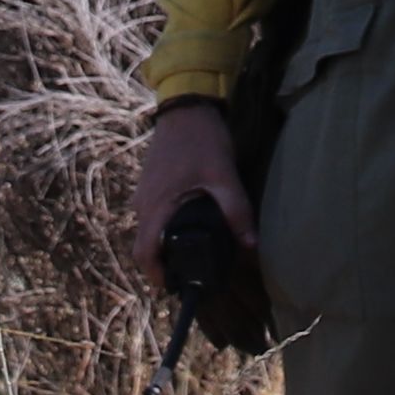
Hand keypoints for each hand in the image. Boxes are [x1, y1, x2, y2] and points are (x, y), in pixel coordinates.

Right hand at [130, 101, 250, 284]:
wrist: (186, 106)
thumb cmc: (201, 140)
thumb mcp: (223, 175)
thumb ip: (236, 210)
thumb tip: (250, 245)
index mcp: (155, 206)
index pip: (144, 253)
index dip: (156, 275)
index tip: (173, 288)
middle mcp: (143, 203)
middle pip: (145, 246)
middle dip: (163, 264)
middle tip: (190, 273)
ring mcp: (144, 193)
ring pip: (149, 230)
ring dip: (165, 244)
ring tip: (193, 252)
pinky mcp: (150, 184)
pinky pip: (153, 214)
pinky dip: (165, 226)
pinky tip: (188, 225)